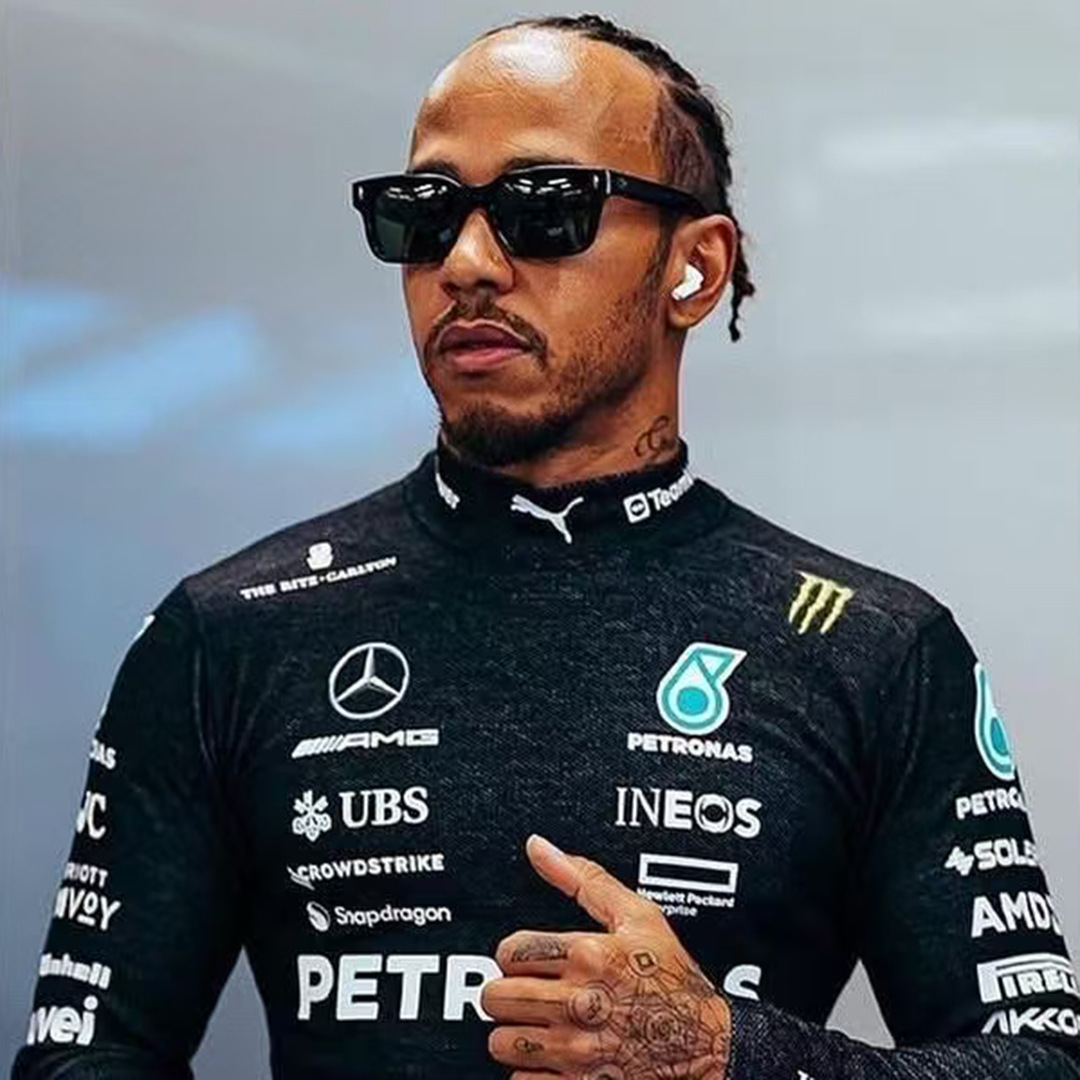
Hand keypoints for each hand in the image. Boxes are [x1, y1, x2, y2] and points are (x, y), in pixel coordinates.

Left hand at [483, 835, 731, 1078]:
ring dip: (513, 1034)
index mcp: (588, 955)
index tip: (529, 961)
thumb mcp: (637, 916)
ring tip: (537, 1024)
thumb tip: (538, 847)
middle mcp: (578, 1002)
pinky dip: (529, 1074)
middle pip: (495, 997)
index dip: (514, 955)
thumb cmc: (673, 978)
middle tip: (528, 992)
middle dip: (506, 992)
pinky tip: (551, 1057)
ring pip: (500, 1042)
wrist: (709, 1044)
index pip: (509, 952)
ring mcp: (577, 1050)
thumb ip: (583, 879)